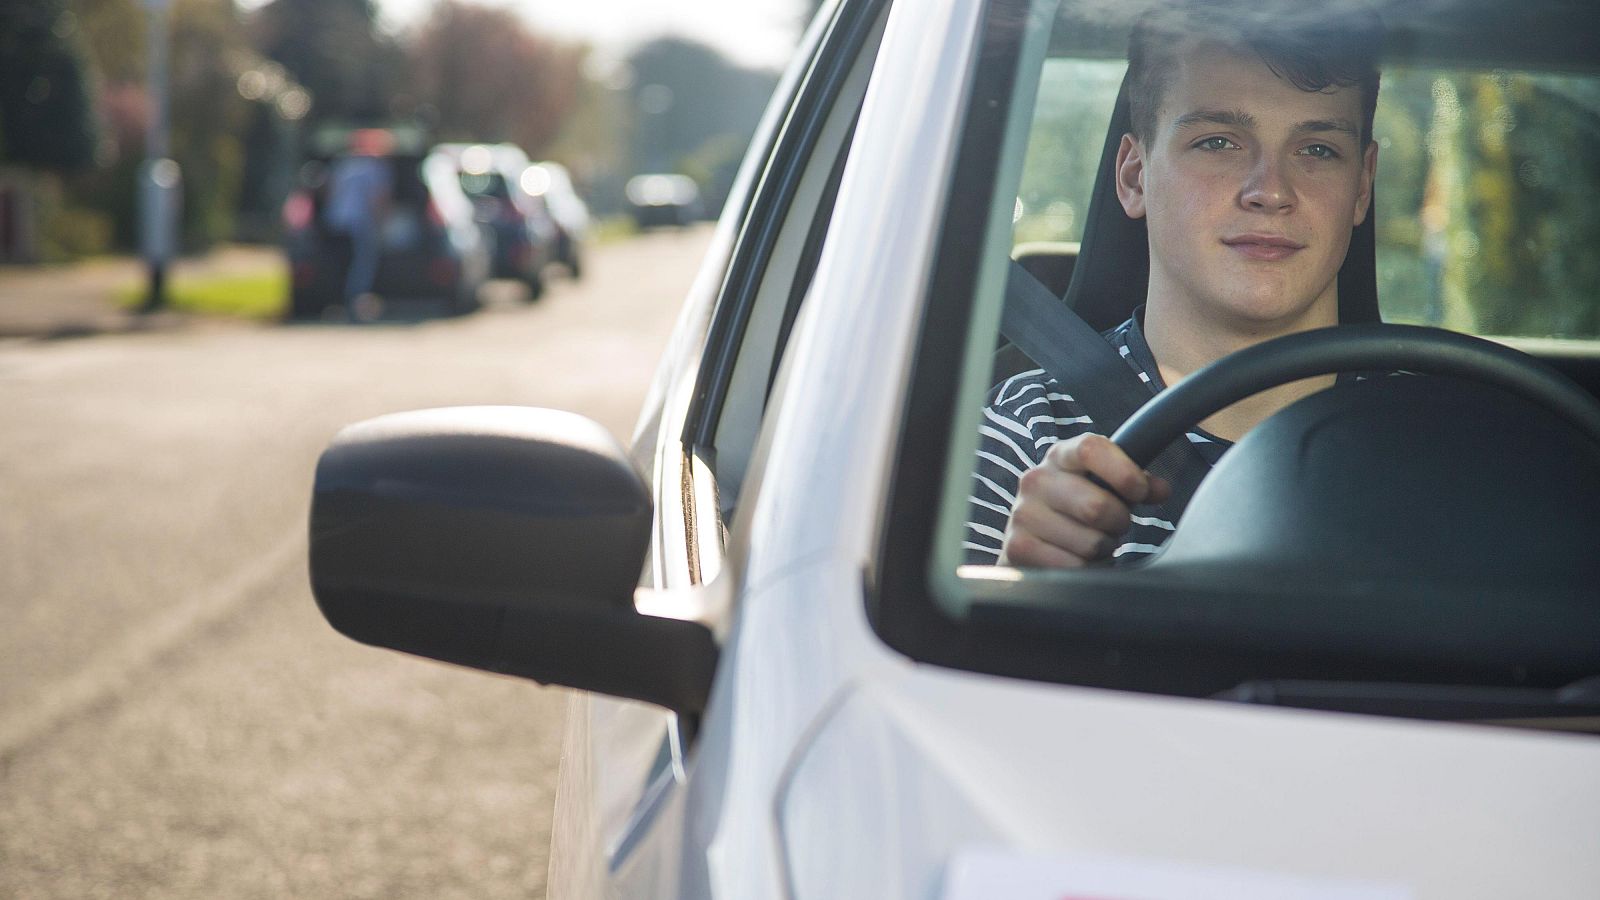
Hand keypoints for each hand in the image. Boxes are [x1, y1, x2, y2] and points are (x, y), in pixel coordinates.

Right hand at [998, 433, 1170, 567]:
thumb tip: (1160, 489)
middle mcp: (1036, 480)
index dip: (1123, 472)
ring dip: (1101, 550)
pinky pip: (1074, 567)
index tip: (1140, 491)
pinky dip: (1086, 570)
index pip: (1091, 449)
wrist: (1032, 539)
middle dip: (1118, 523)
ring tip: (1090, 543)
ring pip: (1090, 543)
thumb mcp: (1103, 486)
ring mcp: (1023, 514)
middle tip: (1113, 525)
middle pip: (1097, 506)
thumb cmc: (1075, 508)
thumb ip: (1134, 483)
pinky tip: (1076, 560)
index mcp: (1060, 456)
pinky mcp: (1018, 547)